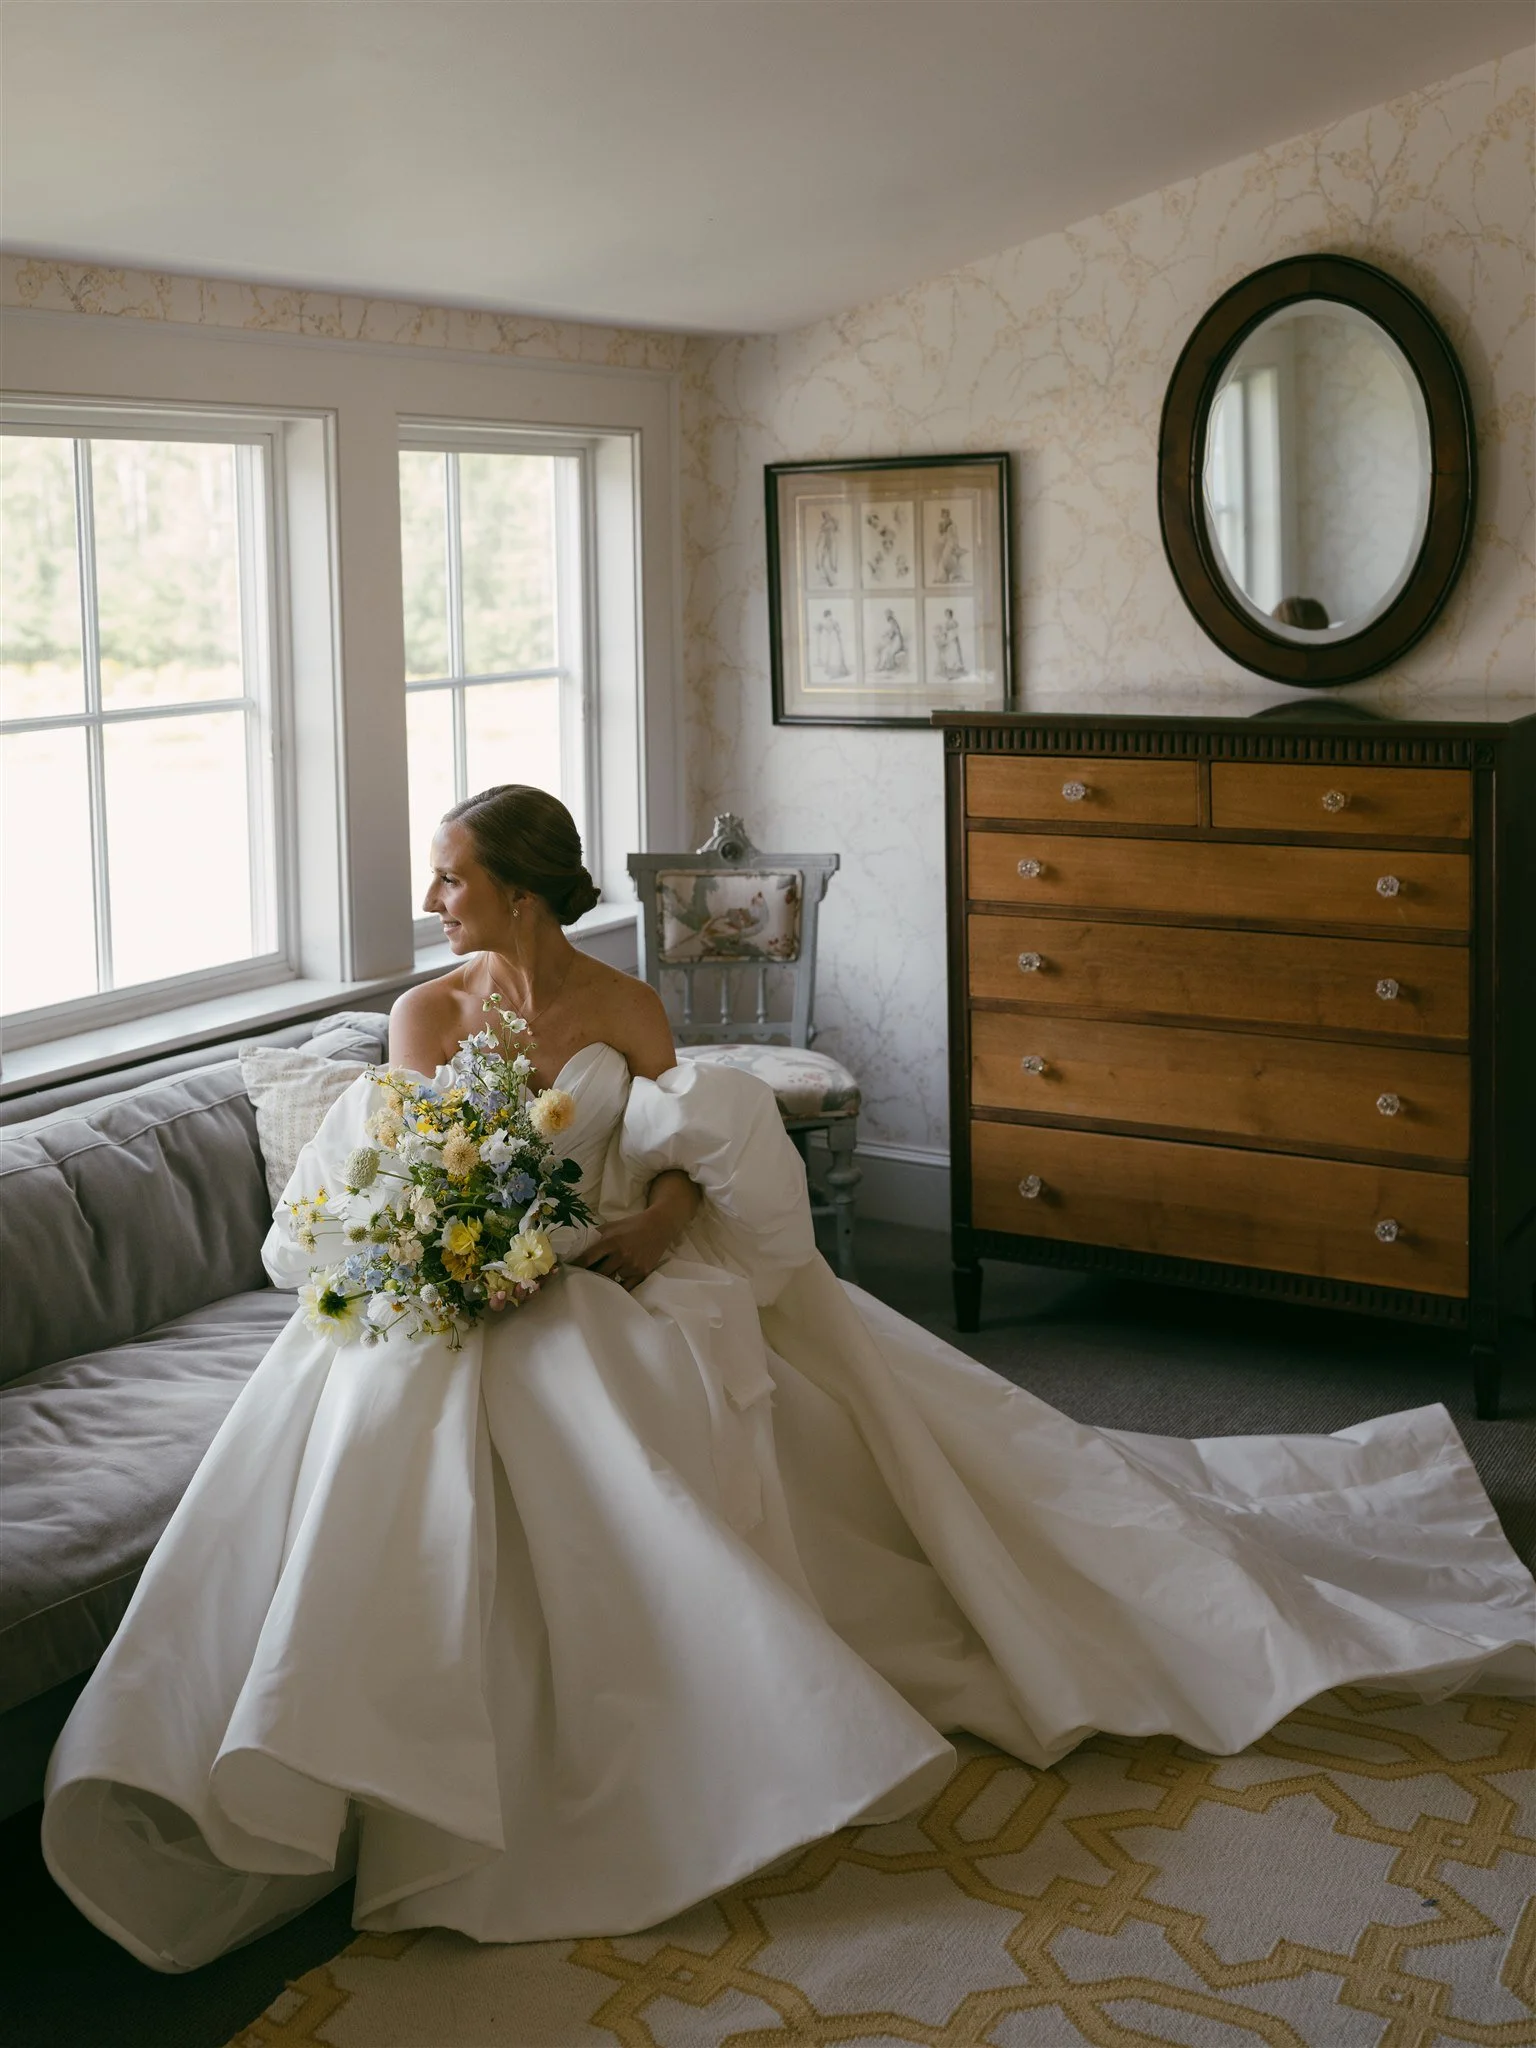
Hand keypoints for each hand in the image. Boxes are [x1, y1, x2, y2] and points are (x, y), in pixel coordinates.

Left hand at [576, 1173, 699, 1290]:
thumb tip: (576, 1246)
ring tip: (593, 1285)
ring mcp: (632, 1266)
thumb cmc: (631, 1225)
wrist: (659, 1227)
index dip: (576, 1265)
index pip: (588, 1258)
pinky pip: (625, 1287)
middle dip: (587, 1276)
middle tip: (578, 1280)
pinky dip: (616, 1288)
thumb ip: (595, 1236)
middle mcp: (622, 1255)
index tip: (567, 1270)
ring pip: (611, 1281)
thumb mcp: (611, 1226)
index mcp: (611, 1241)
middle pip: (598, 1273)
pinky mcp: (641, 1273)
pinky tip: (609, 1289)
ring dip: (602, 1283)